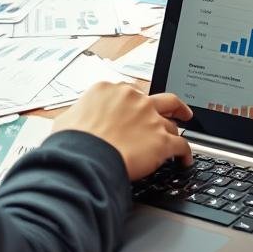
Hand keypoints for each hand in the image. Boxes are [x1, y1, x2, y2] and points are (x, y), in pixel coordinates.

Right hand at [52, 82, 193, 179]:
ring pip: (171, 123)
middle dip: (173, 106)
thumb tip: (73, 121)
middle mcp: (134, 99)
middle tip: (180, 111)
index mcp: (110, 90)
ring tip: (178, 141)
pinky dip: (186, 153)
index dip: (135, 104)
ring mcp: (150, 118)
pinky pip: (181, 145)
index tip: (137, 109)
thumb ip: (77, 114)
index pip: (130, 93)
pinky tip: (185, 160)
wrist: (85, 157)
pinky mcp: (161, 140)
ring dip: (174, 133)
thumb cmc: (73, 141)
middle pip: (161, 100)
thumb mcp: (66, 119)